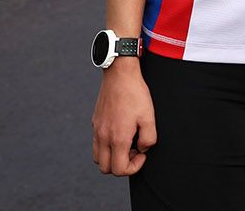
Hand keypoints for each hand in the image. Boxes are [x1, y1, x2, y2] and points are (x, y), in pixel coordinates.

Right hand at [92, 61, 157, 175]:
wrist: (119, 75)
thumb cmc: (135, 94)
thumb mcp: (149, 116)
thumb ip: (148, 138)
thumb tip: (143, 148)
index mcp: (117, 138)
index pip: (119, 169)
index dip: (133, 167)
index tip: (142, 154)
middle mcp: (103, 137)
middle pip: (105, 168)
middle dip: (121, 165)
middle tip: (134, 150)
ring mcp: (96, 130)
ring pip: (98, 158)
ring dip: (112, 157)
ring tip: (126, 143)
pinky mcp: (95, 123)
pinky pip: (96, 144)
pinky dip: (106, 146)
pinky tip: (119, 132)